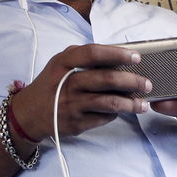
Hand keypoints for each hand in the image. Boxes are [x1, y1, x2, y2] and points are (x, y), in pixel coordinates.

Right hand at [11, 43, 150, 141]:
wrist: (29, 113)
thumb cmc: (50, 84)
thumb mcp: (59, 64)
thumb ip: (82, 56)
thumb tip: (117, 55)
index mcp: (63, 64)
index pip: (93, 53)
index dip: (117, 54)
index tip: (136, 57)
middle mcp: (66, 83)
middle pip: (106, 79)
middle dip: (132, 81)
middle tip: (146, 84)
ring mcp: (71, 105)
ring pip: (109, 103)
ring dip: (131, 104)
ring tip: (143, 104)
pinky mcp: (75, 123)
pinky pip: (103, 118)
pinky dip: (115, 114)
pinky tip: (121, 111)